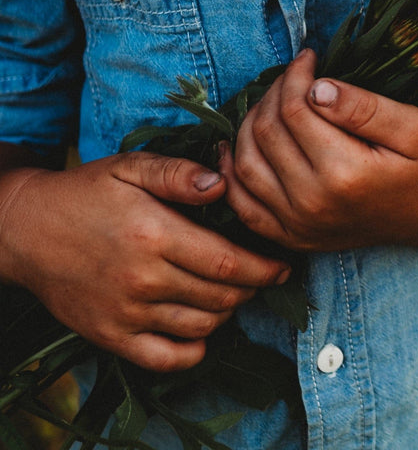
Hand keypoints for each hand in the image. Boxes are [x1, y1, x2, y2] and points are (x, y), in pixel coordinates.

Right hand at [0, 154, 290, 370]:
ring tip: (235, 293)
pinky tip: (203, 329)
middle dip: (252, 288)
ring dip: (228, 312)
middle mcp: (142, 279)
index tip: (284, 266)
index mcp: (154, 234)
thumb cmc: (87, 192)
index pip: (226, 262)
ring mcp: (124, 313)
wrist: (26, 230)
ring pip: (199, 326)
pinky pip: (163, 358)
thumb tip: (224, 183)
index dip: (263, 268)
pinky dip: (193, 350)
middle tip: (264, 276)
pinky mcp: (109, 335)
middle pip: (219, 296)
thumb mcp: (132, 167)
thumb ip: (180, 173)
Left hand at [221, 50, 417, 252]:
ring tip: (275, 101)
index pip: (296, 110)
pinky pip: (241, 203)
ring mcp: (297, 225)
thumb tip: (316, 89)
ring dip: (251, 124)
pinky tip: (240, 144)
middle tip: (294, 75)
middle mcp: (313, 204)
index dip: (296, 76)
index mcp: (345, 173)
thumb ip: (365, 107)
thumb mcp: (414, 127)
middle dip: (274, 93)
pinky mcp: (289, 237)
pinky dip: (231, 171)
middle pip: (267, 134)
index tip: (309, 57)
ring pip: (245, 165)